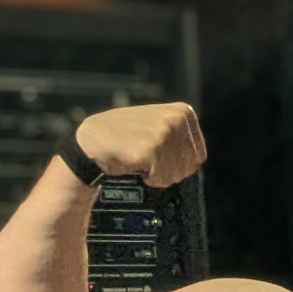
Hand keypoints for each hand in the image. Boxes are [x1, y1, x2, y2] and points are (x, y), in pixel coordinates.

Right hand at [74, 102, 205, 187]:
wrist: (94, 142)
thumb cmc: (124, 135)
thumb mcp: (157, 122)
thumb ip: (179, 133)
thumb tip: (198, 157)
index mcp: (184, 112)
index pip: (198, 156)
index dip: (178, 163)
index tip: (159, 155)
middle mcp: (178, 119)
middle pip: (189, 167)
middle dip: (169, 170)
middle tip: (148, 158)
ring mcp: (165, 133)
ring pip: (176, 174)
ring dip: (158, 175)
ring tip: (141, 159)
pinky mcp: (152, 149)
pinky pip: (161, 178)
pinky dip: (148, 179)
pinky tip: (135, 164)